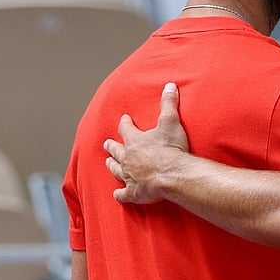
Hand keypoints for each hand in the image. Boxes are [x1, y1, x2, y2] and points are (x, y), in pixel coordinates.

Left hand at [104, 82, 189, 203]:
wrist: (172, 174)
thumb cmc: (171, 148)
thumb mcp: (171, 122)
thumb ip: (169, 103)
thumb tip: (169, 85)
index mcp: (135, 141)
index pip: (125, 128)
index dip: (124, 123)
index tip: (123, 118)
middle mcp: (127, 158)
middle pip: (116, 150)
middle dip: (111, 146)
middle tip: (107, 144)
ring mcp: (129, 176)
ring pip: (115, 170)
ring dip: (111, 166)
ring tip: (108, 163)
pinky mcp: (134, 192)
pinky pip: (122, 194)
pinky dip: (119, 194)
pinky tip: (117, 194)